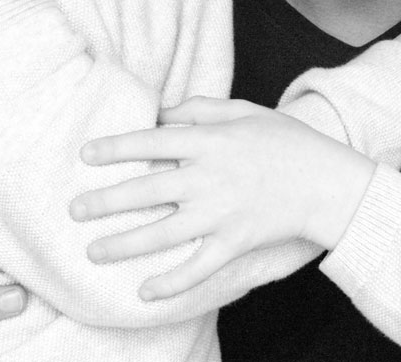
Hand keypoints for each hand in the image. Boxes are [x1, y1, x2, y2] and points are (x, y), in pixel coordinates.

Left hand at [73, 97, 373, 299]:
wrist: (326, 181)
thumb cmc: (286, 139)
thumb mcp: (245, 110)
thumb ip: (201, 109)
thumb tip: (160, 111)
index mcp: (211, 140)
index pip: (152, 140)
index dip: (116, 147)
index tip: (86, 154)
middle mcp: (209, 177)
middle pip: (147, 189)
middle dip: (106, 200)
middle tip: (74, 209)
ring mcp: (221, 214)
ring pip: (161, 233)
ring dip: (123, 244)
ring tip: (93, 251)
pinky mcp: (234, 243)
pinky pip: (196, 268)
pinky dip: (169, 284)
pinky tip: (143, 292)